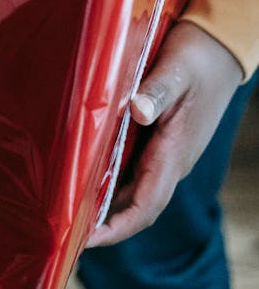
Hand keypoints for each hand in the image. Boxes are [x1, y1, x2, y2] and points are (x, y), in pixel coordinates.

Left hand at [86, 20, 242, 246]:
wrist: (221, 49)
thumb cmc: (197, 58)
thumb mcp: (176, 70)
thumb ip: (156, 91)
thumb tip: (134, 110)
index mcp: (175, 152)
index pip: (146, 205)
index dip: (117, 226)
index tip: (88, 240)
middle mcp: (172, 161)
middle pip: (138, 206)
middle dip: (107, 224)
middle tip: (67, 231)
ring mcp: (168, 153)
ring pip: (136, 191)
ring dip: (108, 205)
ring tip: (71, 212)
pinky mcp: (163, 141)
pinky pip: (136, 171)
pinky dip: (113, 181)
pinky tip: (89, 178)